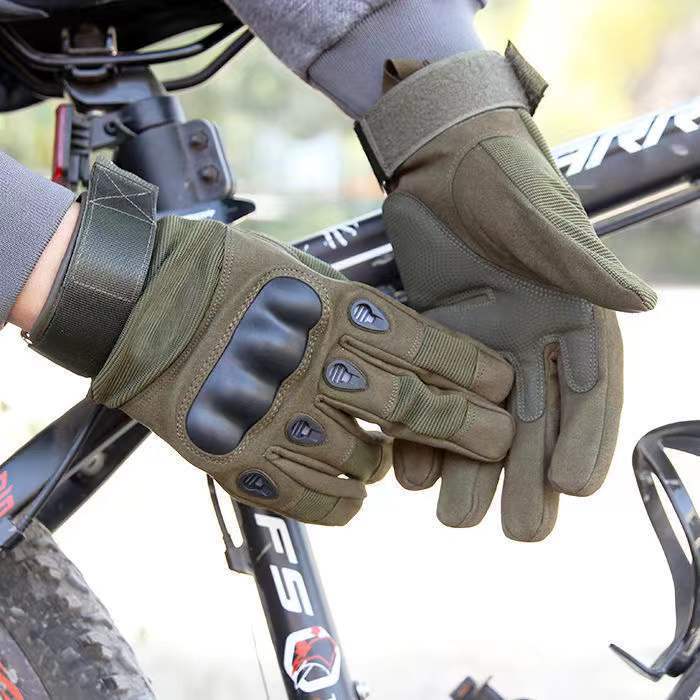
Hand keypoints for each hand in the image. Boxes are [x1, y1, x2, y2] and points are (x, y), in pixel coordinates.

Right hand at [27, 161, 514, 525]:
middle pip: (409, 409)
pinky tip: (352, 492)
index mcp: (329, 312)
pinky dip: (344, 501)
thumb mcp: (296, 269)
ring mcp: (277, 416)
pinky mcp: (241, 458)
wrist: (136, 300)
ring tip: (391, 461)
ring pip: (366, 462)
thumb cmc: (220, 273)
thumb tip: (401, 341)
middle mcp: (312, 366)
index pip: (422, 347)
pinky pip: (315, 498)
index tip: (501, 384)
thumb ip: (350, 308)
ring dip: (388, 465)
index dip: (470, 369)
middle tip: (499, 439)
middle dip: (465, 426)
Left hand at [359, 44, 656, 539]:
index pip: (588, 389)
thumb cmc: (502, 175)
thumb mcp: (542, 216)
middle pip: (535, 419)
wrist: (441, 157)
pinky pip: (430, 394)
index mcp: (572, 315)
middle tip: (522, 531)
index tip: (575, 486)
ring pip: (479, 418)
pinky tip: (410, 471)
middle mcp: (529, 339)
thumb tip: (640, 301)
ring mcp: (479, 341)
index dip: (585, 438)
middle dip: (529, 475)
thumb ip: (581, 263)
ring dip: (471, 469)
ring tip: (457, 519)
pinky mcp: (433, 336)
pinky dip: (420, 430)